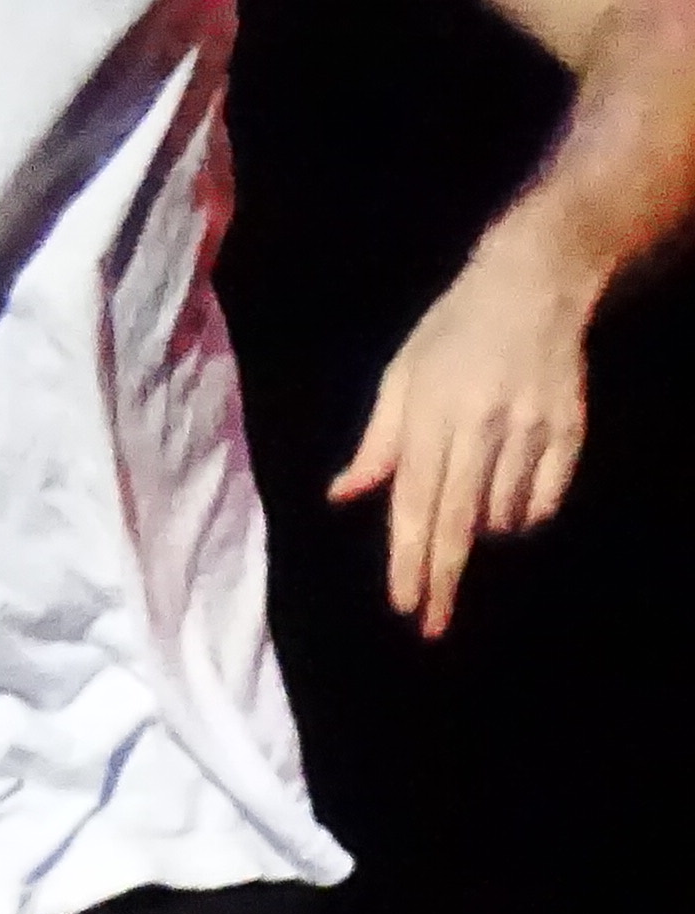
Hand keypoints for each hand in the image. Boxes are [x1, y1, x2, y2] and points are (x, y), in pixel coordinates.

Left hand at [329, 215, 603, 637]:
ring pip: (503, 517)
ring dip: (481, 531)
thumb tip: (343, 496)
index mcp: (429, 417)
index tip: (405, 606)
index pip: (414, 505)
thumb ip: (377, 443)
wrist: (531, 287)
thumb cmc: (451, 334)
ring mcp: (530, 430)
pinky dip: (524, 513)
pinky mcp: (570, 430)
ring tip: (469, 509)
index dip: (409, 562)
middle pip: (457, 523)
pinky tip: (510, 502)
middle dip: (441, 580)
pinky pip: (545, 499)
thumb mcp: (401, 379)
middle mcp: (480, 428)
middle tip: (431, 626)